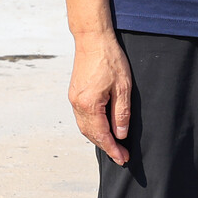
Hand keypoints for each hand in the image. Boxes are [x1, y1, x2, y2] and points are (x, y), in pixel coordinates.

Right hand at [68, 34, 132, 165]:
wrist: (92, 38)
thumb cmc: (109, 59)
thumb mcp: (123, 87)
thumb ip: (121, 113)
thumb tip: (120, 134)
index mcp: (89, 104)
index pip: (102, 135)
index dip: (113, 149)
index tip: (123, 159)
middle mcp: (77, 104)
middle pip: (91, 134)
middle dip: (106, 147)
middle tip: (121, 156)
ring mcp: (73, 98)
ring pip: (84, 127)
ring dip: (98, 138)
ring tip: (113, 145)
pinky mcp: (74, 93)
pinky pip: (82, 117)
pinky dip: (92, 127)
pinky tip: (102, 128)